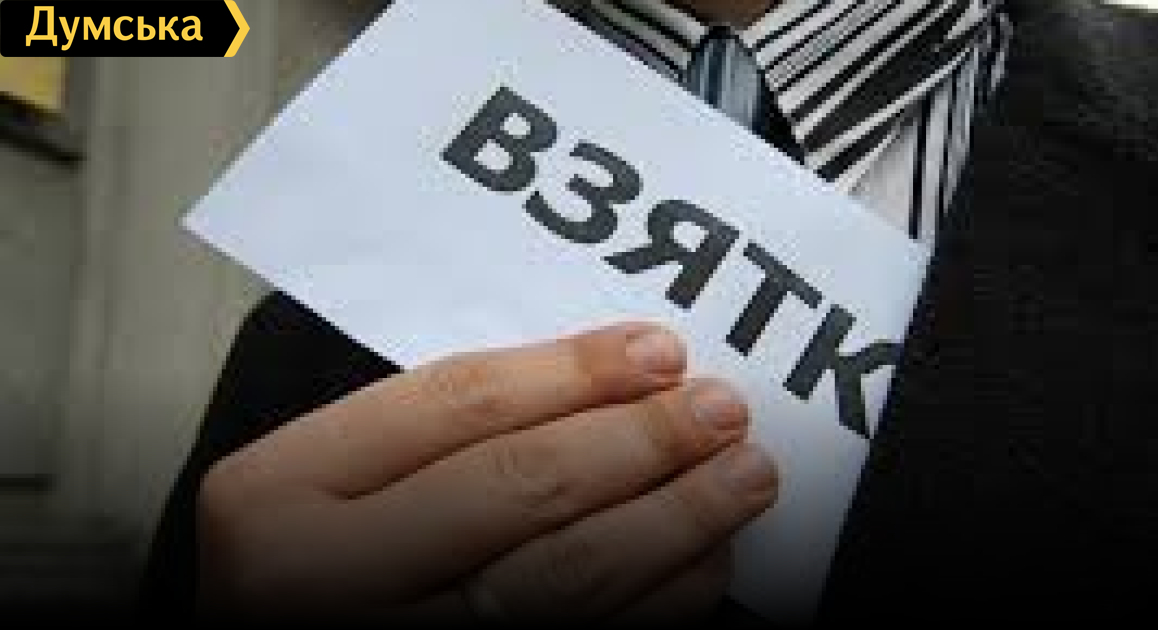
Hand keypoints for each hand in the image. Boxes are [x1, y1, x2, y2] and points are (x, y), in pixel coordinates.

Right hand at [197, 323, 777, 622]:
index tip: (656, 351)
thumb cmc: (302, 559)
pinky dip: (657, 606)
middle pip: (517, 489)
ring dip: (673, 522)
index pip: (453, 406)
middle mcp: (326, 579)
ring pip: (561, 583)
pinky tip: (701, 562)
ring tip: (740, 475)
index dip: (572, 374)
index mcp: (283, 491)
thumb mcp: (327, 478)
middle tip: (719, 410)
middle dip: (639, 443)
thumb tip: (600, 380)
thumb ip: (428, 433)